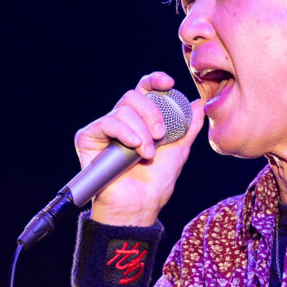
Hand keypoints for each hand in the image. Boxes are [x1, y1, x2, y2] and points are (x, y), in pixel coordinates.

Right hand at [74, 72, 204, 224]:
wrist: (140, 206)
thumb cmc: (156, 183)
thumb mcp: (179, 150)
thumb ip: (188, 127)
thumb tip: (198, 103)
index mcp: (141, 120)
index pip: (145, 90)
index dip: (155, 81)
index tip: (169, 83)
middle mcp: (121, 121)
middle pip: (133, 96)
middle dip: (152, 113)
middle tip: (161, 135)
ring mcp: (104, 129)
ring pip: (123, 110)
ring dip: (141, 131)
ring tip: (147, 154)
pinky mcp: (88, 138)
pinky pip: (106, 122)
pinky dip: (124, 132)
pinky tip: (134, 146)